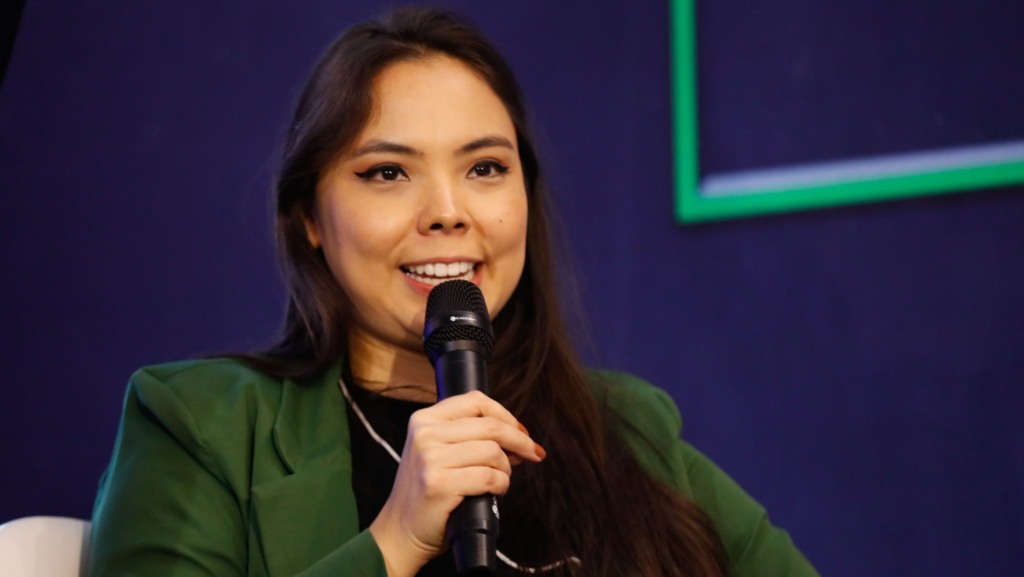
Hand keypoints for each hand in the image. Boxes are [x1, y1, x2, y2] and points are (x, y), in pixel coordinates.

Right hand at [368, 391, 544, 576]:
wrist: (401, 531)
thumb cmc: (428, 492)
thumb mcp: (439, 452)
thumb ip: (469, 436)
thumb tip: (519, 434)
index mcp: (424, 419)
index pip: (476, 401)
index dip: (506, 415)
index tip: (522, 432)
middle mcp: (424, 434)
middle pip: (490, 426)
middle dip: (519, 441)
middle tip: (533, 454)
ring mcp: (430, 459)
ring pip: (492, 452)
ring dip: (506, 469)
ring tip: (501, 480)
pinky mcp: (438, 484)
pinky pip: (488, 477)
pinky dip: (501, 485)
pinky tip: (495, 492)